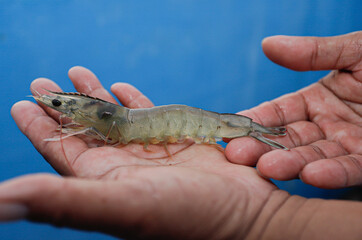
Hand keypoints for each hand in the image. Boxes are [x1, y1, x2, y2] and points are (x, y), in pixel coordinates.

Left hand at [6, 66, 278, 238]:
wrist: (241, 215)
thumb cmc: (184, 215)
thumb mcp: (120, 205)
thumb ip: (63, 201)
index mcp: (103, 180)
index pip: (60, 150)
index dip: (39, 128)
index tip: (22, 102)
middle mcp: (122, 166)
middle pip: (83, 130)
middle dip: (63, 105)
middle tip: (43, 81)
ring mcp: (149, 150)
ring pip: (113, 118)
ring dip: (94, 96)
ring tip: (76, 71)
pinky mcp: (174, 138)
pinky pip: (147, 113)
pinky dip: (132, 98)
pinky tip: (120, 85)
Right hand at [226, 31, 361, 188]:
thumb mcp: (355, 51)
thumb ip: (313, 52)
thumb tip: (267, 44)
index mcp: (316, 99)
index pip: (276, 113)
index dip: (253, 121)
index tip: (229, 131)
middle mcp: (326, 125)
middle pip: (287, 140)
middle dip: (261, 148)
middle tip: (237, 155)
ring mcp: (347, 144)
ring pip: (313, 157)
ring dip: (290, 164)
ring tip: (268, 168)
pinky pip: (349, 168)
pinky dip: (331, 173)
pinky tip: (311, 175)